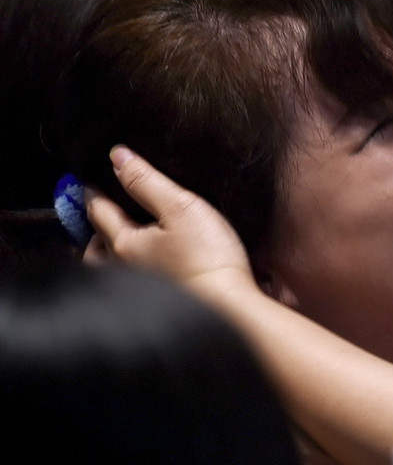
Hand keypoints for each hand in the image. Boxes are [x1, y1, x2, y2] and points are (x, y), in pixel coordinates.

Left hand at [84, 145, 255, 300]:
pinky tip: (140, 269)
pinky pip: (128, 283)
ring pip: (107, 268)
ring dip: (104, 253)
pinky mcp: (155, 303)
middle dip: (96, 227)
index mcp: (124, 243)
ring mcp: (137, 289)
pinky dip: (124, 271)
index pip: (100, 212)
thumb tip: (118, 156)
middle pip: (95, 244)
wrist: (228, 308)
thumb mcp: (181, 208)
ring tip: (114, 244)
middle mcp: (123, 268)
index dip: (94, 193)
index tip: (90, 182)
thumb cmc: (208, 258)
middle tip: (101, 214)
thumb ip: (147, 182)